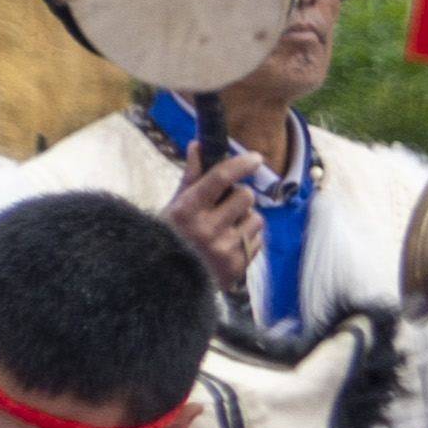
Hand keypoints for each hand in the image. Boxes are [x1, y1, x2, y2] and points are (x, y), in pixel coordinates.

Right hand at [161, 135, 264, 292]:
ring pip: (256, 217)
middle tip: (224, 205)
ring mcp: (224, 249)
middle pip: (245, 196)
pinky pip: (259, 238)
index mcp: (185, 210)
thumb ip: (192, 177)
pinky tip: (229, 243)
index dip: (240, 164)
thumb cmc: (171, 236)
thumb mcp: (174, 206)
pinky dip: (248, 236)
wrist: (168, 283)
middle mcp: (206, 230)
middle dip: (239, 196)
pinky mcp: (239, 265)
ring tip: (225, 227)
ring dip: (246, 218)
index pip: (220, 179)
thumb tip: (198, 144)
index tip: (256, 158)